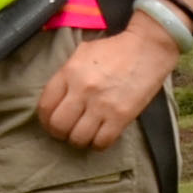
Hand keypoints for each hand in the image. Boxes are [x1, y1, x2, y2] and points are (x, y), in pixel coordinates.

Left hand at [35, 21, 177, 147]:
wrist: (147, 48)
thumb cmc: (114, 50)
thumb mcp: (82, 54)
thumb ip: (66, 75)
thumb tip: (56, 98)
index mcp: (70, 72)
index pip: (45, 106)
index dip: (45, 119)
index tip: (51, 122)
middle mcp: (83, 90)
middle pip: (58, 126)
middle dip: (59, 133)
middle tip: (66, 131)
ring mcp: (102, 104)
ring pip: (78, 138)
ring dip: (78, 140)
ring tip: (84, 134)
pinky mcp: (121, 116)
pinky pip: (101, 142)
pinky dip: (98, 144)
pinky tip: (100, 136)